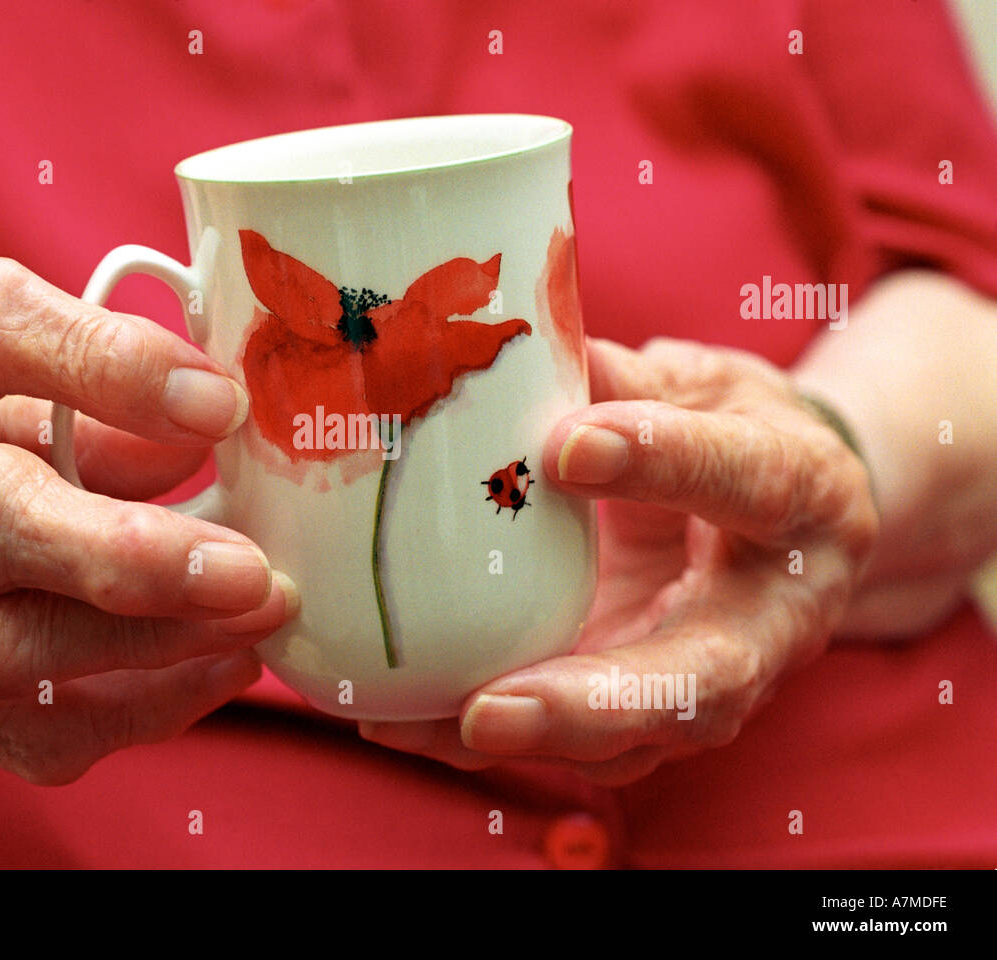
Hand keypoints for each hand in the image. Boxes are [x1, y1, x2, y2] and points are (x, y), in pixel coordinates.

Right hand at [0, 258, 295, 782]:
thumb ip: (93, 399)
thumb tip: (208, 434)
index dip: (106, 365)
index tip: (221, 404)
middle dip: (127, 553)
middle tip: (248, 570)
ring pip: (5, 654)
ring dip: (152, 643)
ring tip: (255, 618)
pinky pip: (29, 733)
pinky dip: (140, 708)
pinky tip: (218, 667)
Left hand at [360, 336, 877, 784]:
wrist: (784, 523)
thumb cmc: (736, 433)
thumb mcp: (699, 383)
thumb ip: (620, 376)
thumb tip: (511, 344)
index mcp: (804, 496)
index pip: (749, 480)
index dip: (666, 461)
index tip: (569, 445)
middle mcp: (774, 616)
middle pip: (704, 680)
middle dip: (595, 702)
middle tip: (489, 709)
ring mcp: (715, 681)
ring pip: (635, 742)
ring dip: (524, 743)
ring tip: (418, 726)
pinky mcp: (653, 713)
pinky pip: (576, 746)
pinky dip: (483, 742)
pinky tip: (398, 724)